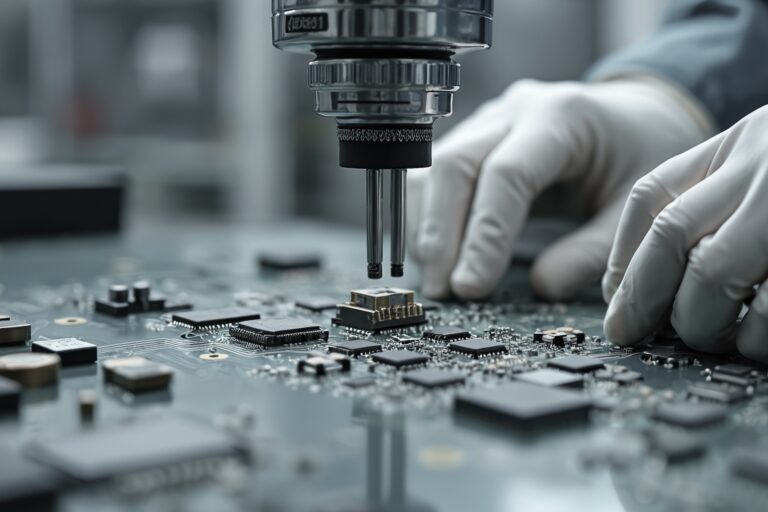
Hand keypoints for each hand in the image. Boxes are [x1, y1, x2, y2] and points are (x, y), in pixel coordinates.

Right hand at [407, 78, 709, 300]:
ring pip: (434, 168)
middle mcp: (515, 110)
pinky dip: (429, 215)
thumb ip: (594, 249)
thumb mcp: (639, 204)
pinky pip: (436, 174)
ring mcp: (488, 120)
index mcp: (561, 117)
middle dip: (441, 234)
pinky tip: (436, 253)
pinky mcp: (473, 138)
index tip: (471, 287)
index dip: (483, 235)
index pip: (505, 175)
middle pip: (455, 165)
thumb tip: (541, 287)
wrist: (638, 116)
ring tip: (436, 278)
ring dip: (428, 227)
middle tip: (442, 289)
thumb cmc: (643, 154)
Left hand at [603, 106, 767, 362]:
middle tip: (648, 333)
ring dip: (705, 323)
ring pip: (717, 275)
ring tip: (718, 336)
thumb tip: (632, 289)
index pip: (653, 199)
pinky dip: (762, 337)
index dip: (623, 261)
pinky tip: (765, 340)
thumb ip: (711, 205)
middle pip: (674, 238)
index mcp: (747, 142)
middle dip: (650, 299)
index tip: (617, 307)